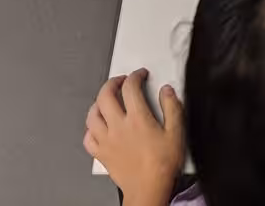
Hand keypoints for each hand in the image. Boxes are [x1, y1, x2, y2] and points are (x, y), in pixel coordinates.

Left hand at [84, 69, 184, 205]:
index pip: (131, 87)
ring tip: (106, 99)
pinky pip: (87, 137)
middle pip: (106, 95)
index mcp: (138, 119)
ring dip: (98, 102)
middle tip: (121, 81)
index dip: (135, 76)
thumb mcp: (176, 132)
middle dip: (113, 82)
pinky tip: (97, 126)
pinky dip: (90, 128)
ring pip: (92, 114)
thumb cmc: (162, 165)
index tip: (140, 75)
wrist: (149, 189)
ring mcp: (107, 140)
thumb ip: (172, 107)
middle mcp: (118, 127)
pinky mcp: (101, 153)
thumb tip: (167, 91)